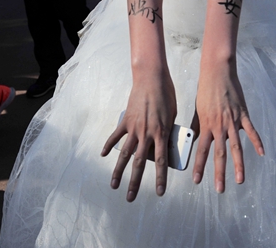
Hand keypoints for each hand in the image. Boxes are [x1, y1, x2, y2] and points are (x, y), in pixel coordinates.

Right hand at [101, 68, 176, 200]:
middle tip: (130, 198)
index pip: (161, 161)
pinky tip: (103, 155)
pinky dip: (109, 145)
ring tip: (114, 185)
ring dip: (119, 171)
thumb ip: (166, 132)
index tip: (159, 192)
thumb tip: (163, 146)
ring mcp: (134, 128)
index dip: (160, 178)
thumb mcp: (172, 116)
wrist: (151, 78)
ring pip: (124, 154)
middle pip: (139, 163)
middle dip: (135, 182)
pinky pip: (116, 136)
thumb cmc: (166, 95)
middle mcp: (146, 133)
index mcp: (161, 132)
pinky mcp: (125, 120)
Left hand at [192, 63, 263, 192]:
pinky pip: (251, 131)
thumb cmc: (205, 91)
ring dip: (238, 165)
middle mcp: (219, 126)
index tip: (197, 181)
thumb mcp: (198, 110)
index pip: (201, 150)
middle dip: (219, 173)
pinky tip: (262, 153)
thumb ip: (198, 126)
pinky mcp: (243, 114)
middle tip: (220, 190)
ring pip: (236, 147)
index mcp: (206, 125)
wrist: (217, 72)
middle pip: (219, 154)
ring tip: (240, 180)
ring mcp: (232, 121)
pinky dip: (257, 142)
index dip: (199, 166)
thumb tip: (195, 140)